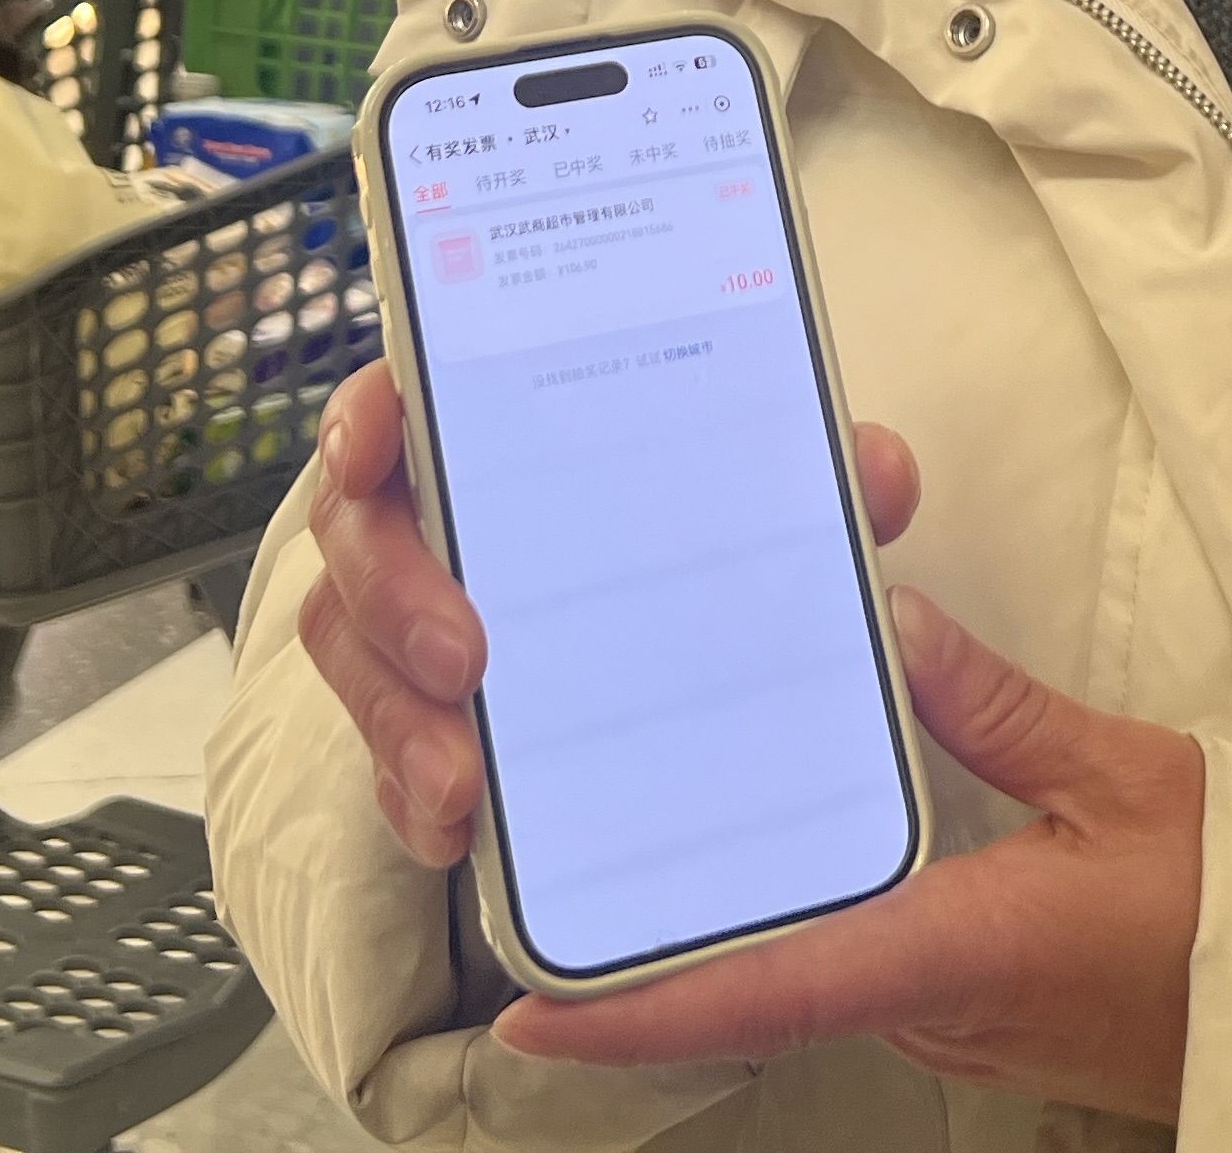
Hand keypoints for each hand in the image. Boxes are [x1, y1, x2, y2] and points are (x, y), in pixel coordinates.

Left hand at [300, 362, 1199, 1122]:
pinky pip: (853, 958)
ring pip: (799, 968)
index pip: (763, 993)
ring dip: (716, 924)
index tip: (526, 1006)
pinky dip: (794, 911)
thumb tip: (888, 626)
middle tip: (554, 861)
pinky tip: (774, 834)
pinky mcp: (970, 994)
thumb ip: (993, 707)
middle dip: (650, 943)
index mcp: (953, 953)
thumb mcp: (1124, 777)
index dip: (634, 1012)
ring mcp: (947, 1007)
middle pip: (753, 979)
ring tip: (639, 828)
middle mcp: (927, 998)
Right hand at [302, 360, 917, 871]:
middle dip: (392, 597)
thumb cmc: (688, 524)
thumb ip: (811, 472)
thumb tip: (876, 471)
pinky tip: (459, 832)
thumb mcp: (758, 495)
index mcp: (487, 433)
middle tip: (467, 658)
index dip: (364, 415)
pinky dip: (413, 795)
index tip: (372, 447)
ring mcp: (404, 627)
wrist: (679, 633)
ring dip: (398, 719)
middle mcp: (427, 522)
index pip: (396, 398)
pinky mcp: (418, 720)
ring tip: (465, 782)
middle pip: (355, 539)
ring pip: (354, 659)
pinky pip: (385, 759)